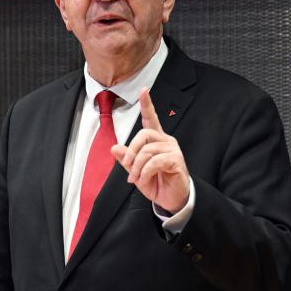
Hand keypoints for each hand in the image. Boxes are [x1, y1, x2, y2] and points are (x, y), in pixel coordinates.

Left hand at [111, 87, 189, 212]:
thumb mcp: (136, 171)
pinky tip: (143, 180)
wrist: (171, 200)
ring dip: (136, 166)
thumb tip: (114, 147)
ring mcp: (173, 150)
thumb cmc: (157, 184)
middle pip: (144, 134)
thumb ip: (127, 160)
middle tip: (126, 165)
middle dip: (131, 150)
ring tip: (134, 179)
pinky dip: (145, 172)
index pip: (151, 119)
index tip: (143, 90)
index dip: (147, 104)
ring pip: (148, 150)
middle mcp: (166, 141)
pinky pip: (155, 162)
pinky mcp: (176, 161)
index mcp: (156, 141)